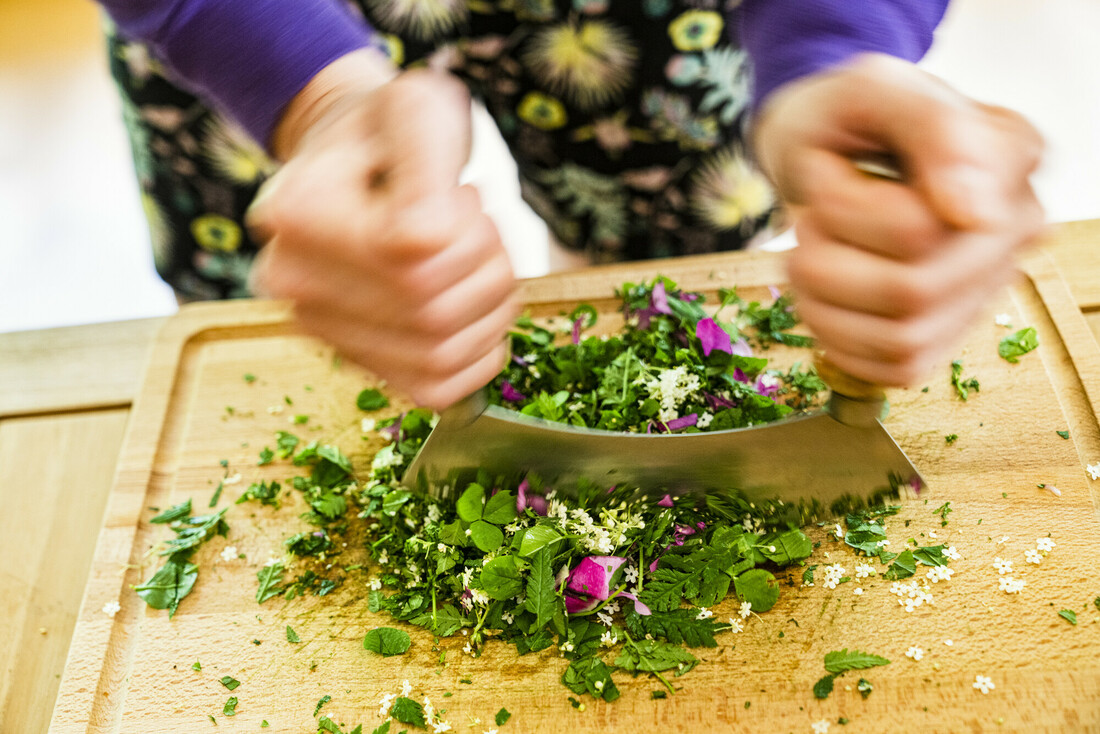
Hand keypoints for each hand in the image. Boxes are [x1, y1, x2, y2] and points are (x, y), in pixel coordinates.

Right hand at [249, 55, 518, 408]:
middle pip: (433, 307)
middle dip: (488, 264)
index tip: (458, 195)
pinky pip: (435, 389)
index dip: (467, 226)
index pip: (416, 249)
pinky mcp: (356, 362)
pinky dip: (479, 356)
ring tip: (479, 264)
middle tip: (478, 228)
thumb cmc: (389, 134)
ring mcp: (321, 330)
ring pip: (440, 353)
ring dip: (492, 308)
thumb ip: (426, 155)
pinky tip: (477, 313)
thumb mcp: (414, 110)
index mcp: (298, 212)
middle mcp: (294, 282)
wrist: (355, 163)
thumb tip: (429, 240)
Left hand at [753, 53, 1044, 385]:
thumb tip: (976, 213)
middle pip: (909, 291)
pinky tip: (827, 292)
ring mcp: (983, 288)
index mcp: (1010, 160)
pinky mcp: (944, 335)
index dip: (847, 211)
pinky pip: (892, 368)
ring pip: (899, 337)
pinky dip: (838, 336)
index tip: (826, 174)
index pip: (917, 228)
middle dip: (828, 255)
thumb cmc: (845, 118)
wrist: (817, 149)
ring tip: (815, 250)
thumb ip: (933, 129)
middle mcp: (1013, 230)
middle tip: (813, 214)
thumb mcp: (872, 91)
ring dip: (826, 298)